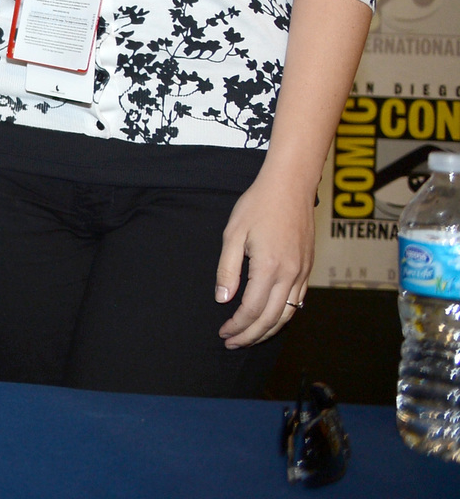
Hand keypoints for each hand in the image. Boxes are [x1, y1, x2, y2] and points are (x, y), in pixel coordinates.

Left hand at [216, 169, 314, 348]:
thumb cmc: (258, 206)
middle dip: (251, 335)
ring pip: (287, 314)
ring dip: (268, 330)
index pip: (252, 310)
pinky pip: (297, 302)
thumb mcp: (233, 234)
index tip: (223, 332)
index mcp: (269, 268)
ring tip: (249, 337)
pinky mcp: (307, 268)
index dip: (237, 326)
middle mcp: (290, 275)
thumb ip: (227, 269)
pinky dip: (283, 316)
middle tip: (232, 343)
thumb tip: (223, 299)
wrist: (290, 186)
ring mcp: (302, 273)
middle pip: (271, 319)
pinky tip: (270, 319)